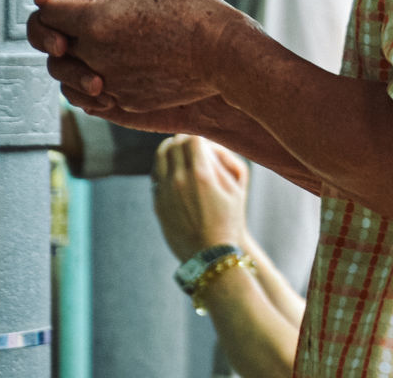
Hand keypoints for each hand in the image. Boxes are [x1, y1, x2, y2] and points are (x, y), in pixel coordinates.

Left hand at [28, 0, 251, 111]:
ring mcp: (108, 84)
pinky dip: (93, 78)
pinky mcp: (122, 103)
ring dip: (74, 56)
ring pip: (67, 74)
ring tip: (97, 40)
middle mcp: (94, 56)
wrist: (224, 55)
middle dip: (59, 28)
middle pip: (52, 44)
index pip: (48, 11)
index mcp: (95, 22)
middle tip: (76, 16)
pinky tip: (114, 63)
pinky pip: (89, 94)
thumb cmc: (191, 10)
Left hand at [152, 135, 250, 261]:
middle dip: (183, 140)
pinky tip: (172, 173)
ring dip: (169, 150)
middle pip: (175, 144)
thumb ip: (224, 160)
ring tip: (177, 152)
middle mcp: (180, 179)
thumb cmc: (230, 220)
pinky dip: (163, 168)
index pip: (192, 138)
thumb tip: (208, 143)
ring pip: (160, 156)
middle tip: (190, 144)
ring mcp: (166, 192)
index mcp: (201, 174)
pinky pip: (156, 176)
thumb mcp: (237, 188)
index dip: (197, 135)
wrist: (211, 257)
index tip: (201, 138)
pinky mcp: (158, 204)